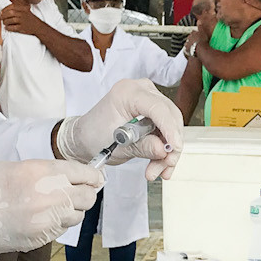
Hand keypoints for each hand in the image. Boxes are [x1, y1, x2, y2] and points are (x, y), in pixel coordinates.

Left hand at [0, 2, 51, 42]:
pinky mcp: (22, 28)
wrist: (37, 26)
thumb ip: (17, 9)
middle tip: (1, 18)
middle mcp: (23, 14)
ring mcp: (23, 21)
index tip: (1, 12)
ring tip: (4, 23)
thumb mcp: (25, 10)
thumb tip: (4, 10)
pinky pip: (13, 28)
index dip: (5, 9)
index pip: (12, 6)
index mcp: (23, 9)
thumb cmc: (29, 18)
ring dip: (5, 22)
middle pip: (10, 13)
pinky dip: (8, 28)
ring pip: (10, 20)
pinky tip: (7, 27)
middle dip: (4, 15)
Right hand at [0, 159, 103, 255]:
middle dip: (84, 195)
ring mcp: (46, 221)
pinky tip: (37, 219)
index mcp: (43, 172)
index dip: (93, 177)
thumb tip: (69, 177)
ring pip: (75, 217)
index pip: (85, 175)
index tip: (95, 179)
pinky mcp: (39, 239)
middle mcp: (50, 196)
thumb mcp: (16, 167)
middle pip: (87, 198)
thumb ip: (46, 172)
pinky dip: (54, 225)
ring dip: (69, 211)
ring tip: (49, 206)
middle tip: (76, 193)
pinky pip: (58, 231)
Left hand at [56, 78, 185, 180]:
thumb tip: (163, 150)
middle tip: (166, 165)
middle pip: (169, 117)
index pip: (158, 109)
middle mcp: (141, 91)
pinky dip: (165, 148)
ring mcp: (148, 99)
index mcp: (127, 93)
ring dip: (168, 150)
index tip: (174, 149)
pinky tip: (160, 164)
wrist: (86, 137)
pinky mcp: (152, 110)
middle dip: (170, 145)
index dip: (170, 130)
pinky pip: (166, 129)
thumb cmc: (94, 136)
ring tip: (158, 170)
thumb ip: (143, 147)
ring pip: (171, 125)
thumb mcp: (118, 145)